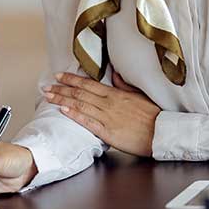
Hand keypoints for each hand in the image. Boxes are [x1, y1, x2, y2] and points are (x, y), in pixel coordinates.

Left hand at [42, 72, 160, 156]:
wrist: (162, 133)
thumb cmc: (153, 116)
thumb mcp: (139, 95)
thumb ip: (125, 85)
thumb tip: (116, 74)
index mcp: (116, 94)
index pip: (88, 84)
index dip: (72, 79)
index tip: (59, 76)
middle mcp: (109, 103)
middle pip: (80, 93)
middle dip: (61, 89)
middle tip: (46, 86)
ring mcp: (107, 117)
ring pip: (80, 105)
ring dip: (63, 100)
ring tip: (49, 96)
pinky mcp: (108, 132)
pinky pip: (88, 122)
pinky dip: (75, 115)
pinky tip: (64, 110)